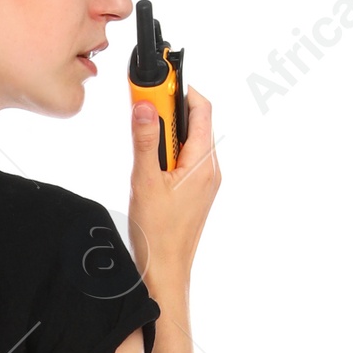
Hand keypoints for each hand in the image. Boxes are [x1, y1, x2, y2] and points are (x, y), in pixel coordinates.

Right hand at [128, 85, 219, 293]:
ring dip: (166, 132)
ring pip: (189, 140)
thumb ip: (146, 140)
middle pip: (194, 122)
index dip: (180, 89)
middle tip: (143, 105)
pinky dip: (169, 150)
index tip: (158, 82)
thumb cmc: (159, 235)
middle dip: (168, 109)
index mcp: (203, 163)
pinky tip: (150, 163)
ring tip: (143, 136)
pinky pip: (186, 158)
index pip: (201, 108)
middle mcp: (210, 169)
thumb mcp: (145, 182)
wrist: (166, 271)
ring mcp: (205, 181)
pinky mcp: (196, 191)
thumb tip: (145, 106)